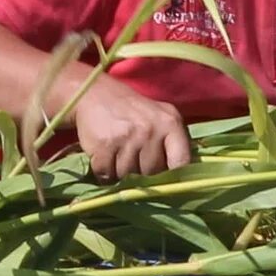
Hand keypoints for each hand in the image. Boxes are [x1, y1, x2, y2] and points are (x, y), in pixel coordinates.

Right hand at [70, 77, 194, 179]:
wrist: (94, 92)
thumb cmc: (132, 111)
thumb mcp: (160, 117)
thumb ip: (172, 143)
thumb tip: (178, 180)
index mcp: (170, 123)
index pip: (181, 162)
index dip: (175, 177)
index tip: (167, 183)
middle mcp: (150, 129)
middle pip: (152, 173)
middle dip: (143, 174)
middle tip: (134, 160)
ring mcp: (127, 137)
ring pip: (128, 176)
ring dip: (121, 174)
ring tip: (117, 157)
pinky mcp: (104, 145)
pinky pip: (107, 175)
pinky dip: (103, 173)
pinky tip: (104, 159)